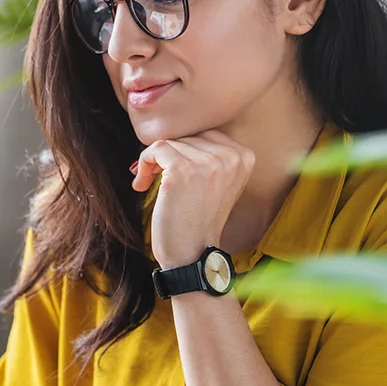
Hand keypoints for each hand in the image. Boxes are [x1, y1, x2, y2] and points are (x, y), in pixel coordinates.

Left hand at [130, 130, 254, 268]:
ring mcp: (208, 163)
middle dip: (168, 156)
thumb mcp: (217, 182)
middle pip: (187, 136)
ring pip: (169, 142)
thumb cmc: (198, 219)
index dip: (184, 149)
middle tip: (156, 178)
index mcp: (245, 156)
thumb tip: (177, 130)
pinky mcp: (183, 171)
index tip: (172, 169)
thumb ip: (210, 154)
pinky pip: (155, 148)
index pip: (205, 134)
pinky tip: (142, 184)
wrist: (192, 254)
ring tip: (149, 182)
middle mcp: (231, 156)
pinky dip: (143, 164)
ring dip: (153, 162)